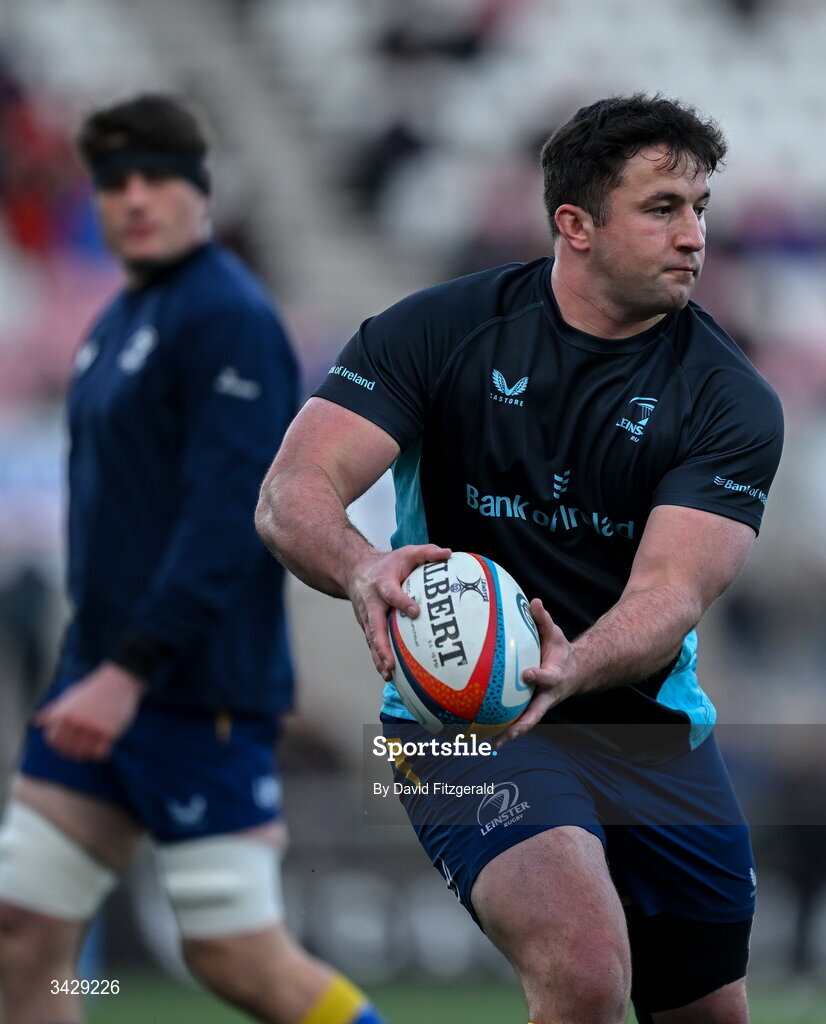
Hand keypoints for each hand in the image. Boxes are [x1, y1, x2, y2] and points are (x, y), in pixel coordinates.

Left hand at [34, 662, 146, 760]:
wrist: (119, 680)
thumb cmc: (93, 689)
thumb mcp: (70, 696)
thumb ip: (52, 710)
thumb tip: (36, 722)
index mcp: (64, 713)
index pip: (52, 740)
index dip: (58, 745)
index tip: (67, 744)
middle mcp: (76, 720)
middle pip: (67, 749)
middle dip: (72, 752)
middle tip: (80, 750)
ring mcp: (92, 726)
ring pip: (83, 753)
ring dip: (86, 754)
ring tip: (92, 749)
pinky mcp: (109, 730)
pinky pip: (100, 752)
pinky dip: (99, 754)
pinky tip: (103, 748)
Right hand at [347, 544, 451, 679]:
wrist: (355, 569)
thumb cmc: (387, 564)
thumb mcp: (406, 553)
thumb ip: (426, 553)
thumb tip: (448, 554)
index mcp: (381, 584)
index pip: (391, 594)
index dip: (402, 602)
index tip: (415, 611)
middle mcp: (371, 603)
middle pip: (374, 626)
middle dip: (382, 644)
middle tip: (391, 661)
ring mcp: (366, 617)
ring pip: (371, 639)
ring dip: (379, 657)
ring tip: (389, 674)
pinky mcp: (366, 626)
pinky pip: (372, 644)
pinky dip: (378, 659)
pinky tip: (389, 675)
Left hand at [496, 598, 578, 745]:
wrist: (576, 672)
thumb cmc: (560, 651)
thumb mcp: (555, 634)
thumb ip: (543, 619)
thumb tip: (534, 601)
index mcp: (555, 677)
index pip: (547, 678)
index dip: (538, 677)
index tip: (527, 674)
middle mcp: (546, 696)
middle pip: (535, 714)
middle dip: (522, 724)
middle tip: (507, 733)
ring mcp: (538, 705)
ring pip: (524, 724)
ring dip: (508, 734)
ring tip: (488, 744)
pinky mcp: (530, 709)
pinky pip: (515, 720)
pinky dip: (501, 729)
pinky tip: (482, 736)